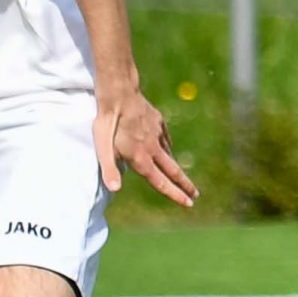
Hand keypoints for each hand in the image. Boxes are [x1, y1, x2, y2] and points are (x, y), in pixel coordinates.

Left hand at [93, 84, 196, 206]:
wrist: (120, 93)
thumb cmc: (107, 121)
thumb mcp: (102, 147)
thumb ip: (109, 169)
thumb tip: (114, 190)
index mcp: (140, 158)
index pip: (160, 181)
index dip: (175, 194)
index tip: (188, 204)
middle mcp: (152, 148)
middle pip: (173, 170)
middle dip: (185, 185)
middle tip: (196, 196)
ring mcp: (157, 133)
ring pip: (169, 154)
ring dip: (176, 167)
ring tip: (180, 177)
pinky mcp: (158, 121)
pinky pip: (166, 139)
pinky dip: (168, 147)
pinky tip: (167, 149)